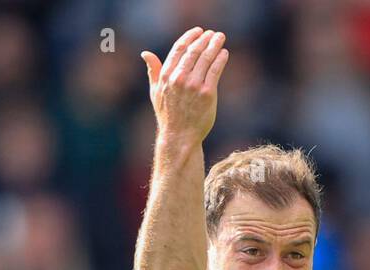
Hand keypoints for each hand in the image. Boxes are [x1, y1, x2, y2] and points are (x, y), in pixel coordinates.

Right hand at [141, 27, 228, 144]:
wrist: (179, 137)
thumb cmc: (168, 115)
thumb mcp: (156, 92)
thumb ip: (153, 71)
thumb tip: (145, 54)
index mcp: (166, 76)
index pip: (179, 49)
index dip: (190, 37)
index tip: (199, 31)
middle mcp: (179, 79)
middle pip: (194, 51)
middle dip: (205, 39)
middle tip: (213, 34)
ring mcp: (194, 86)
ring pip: (206, 58)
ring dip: (215, 45)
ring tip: (220, 38)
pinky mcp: (207, 94)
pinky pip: (215, 71)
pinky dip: (221, 59)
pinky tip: (224, 53)